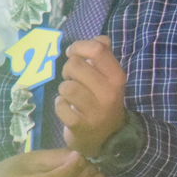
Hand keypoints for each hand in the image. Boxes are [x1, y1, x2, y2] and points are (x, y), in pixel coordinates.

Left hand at [57, 36, 127, 158]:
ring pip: (66, 86)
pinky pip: (60, 105)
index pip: (97, 49)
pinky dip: (60, 106)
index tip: (75, 54)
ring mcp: (95, 110)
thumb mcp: (109, 78)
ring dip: (64, 91)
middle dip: (69, 71)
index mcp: (117, 77)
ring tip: (72, 96)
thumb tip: (101, 38)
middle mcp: (109, 92)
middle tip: (74, 80)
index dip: (79, 47)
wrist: (107, 138)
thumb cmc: (103, 101)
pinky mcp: (80, 125)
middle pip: (75, 65)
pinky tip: (68, 110)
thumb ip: (104, 56)